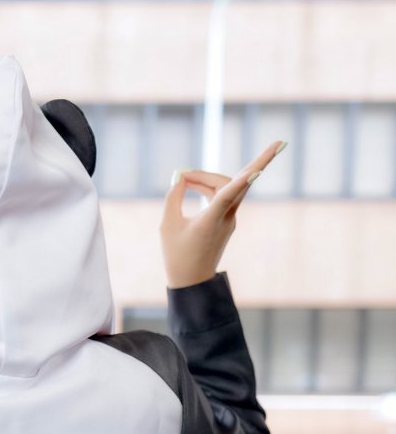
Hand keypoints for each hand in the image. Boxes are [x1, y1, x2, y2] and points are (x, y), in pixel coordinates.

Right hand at [160, 141, 285, 287]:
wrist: (192, 280)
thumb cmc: (176, 254)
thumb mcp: (168, 224)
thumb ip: (173, 197)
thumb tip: (181, 177)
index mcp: (211, 221)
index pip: (229, 194)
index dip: (244, 176)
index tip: (265, 162)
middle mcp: (226, 218)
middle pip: (236, 183)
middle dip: (244, 165)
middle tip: (248, 153)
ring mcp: (230, 219)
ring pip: (231, 187)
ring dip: (209, 178)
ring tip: (184, 178)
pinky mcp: (228, 221)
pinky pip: (225, 195)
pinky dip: (209, 187)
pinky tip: (192, 186)